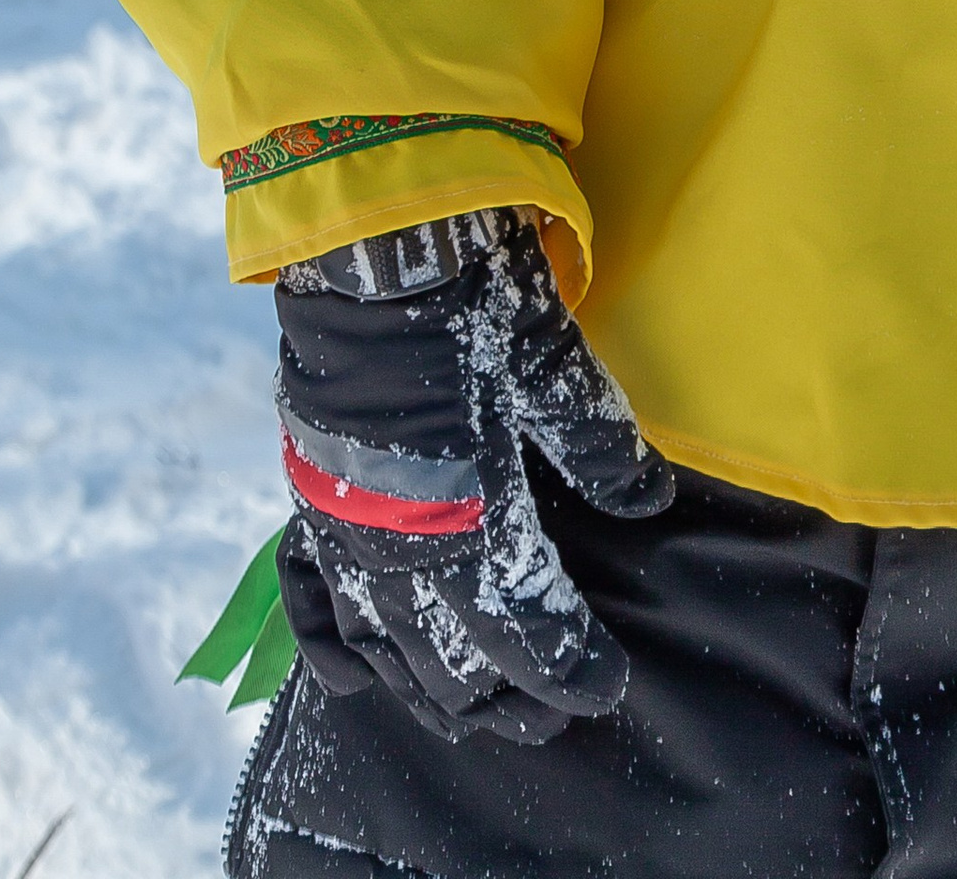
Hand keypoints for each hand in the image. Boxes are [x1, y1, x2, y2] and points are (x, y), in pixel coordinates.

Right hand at [272, 206, 672, 747]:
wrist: (373, 241)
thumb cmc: (473, 294)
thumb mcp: (555, 364)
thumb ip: (601, 445)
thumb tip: (648, 503)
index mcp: (469, 518)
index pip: (528, 627)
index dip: (570, 667)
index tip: (607, 687)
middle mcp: (397, 543)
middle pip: (454, 660)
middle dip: (506, 696)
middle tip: (549, 716)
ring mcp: (343, 525)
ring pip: (388, 648)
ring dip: (432, 689)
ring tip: (474, 713)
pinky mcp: (308, 495)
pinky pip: (314, 600)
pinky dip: (338, 648)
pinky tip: (358, 680)